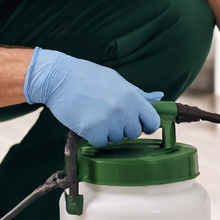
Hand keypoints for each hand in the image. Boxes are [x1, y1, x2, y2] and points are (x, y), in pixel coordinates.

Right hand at [24, 48, 162, 147]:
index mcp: (133, 96)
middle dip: (122, 128)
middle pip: (133, 133)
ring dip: (107, 132)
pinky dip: (93, 136)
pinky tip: (86, 121)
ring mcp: (108, 121)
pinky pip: (100, 143)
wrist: (59, 78)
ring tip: (95, 114)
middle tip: (107, 114)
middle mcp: (124, 110)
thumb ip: (139, 93)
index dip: (146, 125)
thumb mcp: (117, 80)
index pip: (152, 121)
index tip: (138, 124)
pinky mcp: (92, 131)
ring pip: (116, 140)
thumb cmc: (88, 77)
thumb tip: (160, 97)